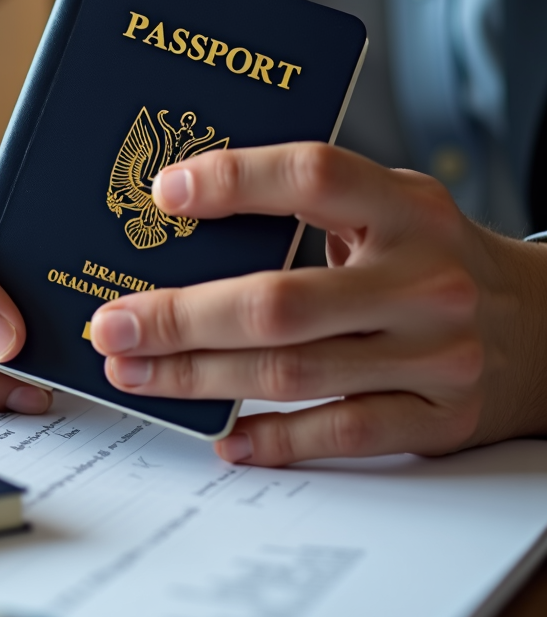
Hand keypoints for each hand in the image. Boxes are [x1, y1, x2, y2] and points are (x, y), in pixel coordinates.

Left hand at [89, 143, 546, 464]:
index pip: (312, 177)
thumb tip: (187, 212)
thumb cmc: (436, 254)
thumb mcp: (392, 204)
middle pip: (279, 303)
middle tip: (112, 325)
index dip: (234, 181)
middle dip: (181, 317)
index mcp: (405, 207)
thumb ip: (310, 204)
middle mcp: (422, 280)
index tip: (164, 193)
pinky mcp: (436, 420)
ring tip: (135, 373)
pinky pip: (339, 434)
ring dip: (199, 378)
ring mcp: (432, 356)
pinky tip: (221, 435)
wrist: (540, 328)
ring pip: (292, 373)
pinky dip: (274, 439)